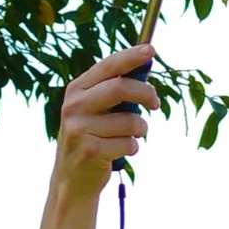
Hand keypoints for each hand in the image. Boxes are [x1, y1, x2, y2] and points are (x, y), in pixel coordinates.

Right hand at [51, 43, 158, 201]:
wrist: (72, 177)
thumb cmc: (93, 137)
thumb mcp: (96, 109)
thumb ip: (115, 89)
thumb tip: (146, 63)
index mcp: (77, 90)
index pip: (107, 66)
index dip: (131, 57)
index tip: (151, 50)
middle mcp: (74, 106)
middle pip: (121, 88)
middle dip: (147, 94)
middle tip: (156, 104)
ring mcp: (79, 128)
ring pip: (132, 121)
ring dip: (141, 130)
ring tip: (130, 137)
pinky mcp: (90, 150)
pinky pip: (130, 143)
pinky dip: (133, 148)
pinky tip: (117, 152)